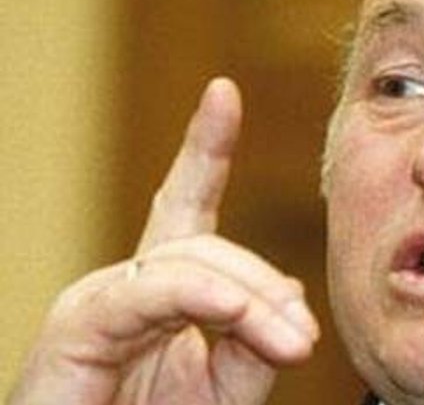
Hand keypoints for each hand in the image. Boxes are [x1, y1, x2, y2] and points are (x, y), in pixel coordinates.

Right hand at [8, 78, 318, 404]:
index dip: (205, 148)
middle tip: (305, 338)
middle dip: (265, 284)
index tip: (224, 93)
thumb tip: (289, 290)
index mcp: (164, 294)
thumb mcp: (225, 391)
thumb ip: (255, 343)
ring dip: (249, 301)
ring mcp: (97, 301)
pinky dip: (200, 297)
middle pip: (209, 245)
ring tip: (292, 344)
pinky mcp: (75, 327)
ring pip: (189, 262)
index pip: (187, 205)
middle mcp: (128, 287)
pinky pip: (148, 292)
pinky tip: (233, 311)